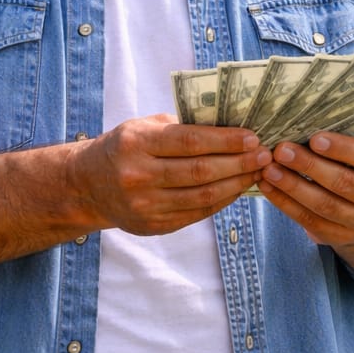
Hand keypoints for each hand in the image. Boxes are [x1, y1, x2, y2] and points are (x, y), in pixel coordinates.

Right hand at [74, 114, 272, 235]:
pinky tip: (237, 188)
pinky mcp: (152, 226)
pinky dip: (222, 201)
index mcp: (137, 143)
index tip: (253, 137)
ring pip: (202, 196)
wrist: (88, 185)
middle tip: (265, 155)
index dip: (226, 141)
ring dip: (236, 183)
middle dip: (239, 162)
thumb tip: (232, 127)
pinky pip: (196, 213)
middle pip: (201, 171)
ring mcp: (144, 205)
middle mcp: (138, 176)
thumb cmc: (126, 147)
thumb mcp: (144, 126)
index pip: (190, 141)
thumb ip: (183, 126)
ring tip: (258, 171)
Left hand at [256, 131, 353, 278]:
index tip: (315, 138)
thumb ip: (352, 139)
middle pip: (344, 183)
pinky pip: (311, 221)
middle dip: (309, 166)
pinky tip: (269, 188)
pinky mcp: (343, 237)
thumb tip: (310, 122)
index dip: (342, 148)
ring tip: (270, 170)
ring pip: (324, 205)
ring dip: (292, 187)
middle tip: (282, 150)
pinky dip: (286, 204)